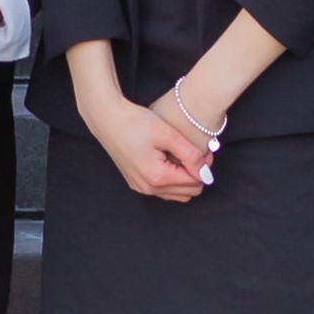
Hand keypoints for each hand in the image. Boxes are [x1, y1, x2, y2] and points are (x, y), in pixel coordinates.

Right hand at [79, 84, 212, 203]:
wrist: (107, 119)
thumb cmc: (135, 123)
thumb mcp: (167, 134)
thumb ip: (189, 154)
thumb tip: (205, 171)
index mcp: (157, 177)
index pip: (194, 183)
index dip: (204, 167)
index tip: (206, 151)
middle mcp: (148, 188)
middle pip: (187, 193)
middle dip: (196, 175)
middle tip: (197, 153)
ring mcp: (140, 187)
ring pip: (175, 194)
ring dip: (185, 179)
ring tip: (184, 157)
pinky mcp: (135, 183)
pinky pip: (162, 190)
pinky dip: (172, 180)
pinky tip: (170, 161)